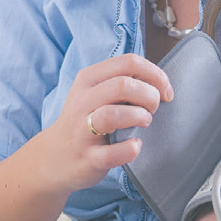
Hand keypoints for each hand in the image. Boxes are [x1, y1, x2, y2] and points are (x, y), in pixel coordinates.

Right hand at [35, 54, 172, 194]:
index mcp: (88, 79)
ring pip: (114, 114)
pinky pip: (113, 152)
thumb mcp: (95, 92)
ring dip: (140, 117)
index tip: (165, 91)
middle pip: (123, 85)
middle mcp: (82, 102)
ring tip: (143, 123)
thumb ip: (122, 81)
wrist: (55, 157)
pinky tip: (135, 145)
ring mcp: (82, 131)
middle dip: (149, 96)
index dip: (155, 74)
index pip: (128, 62)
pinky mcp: (88, 158)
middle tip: (152, 108)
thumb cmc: (86, 121)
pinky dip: (131, 148)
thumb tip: (160, 81)